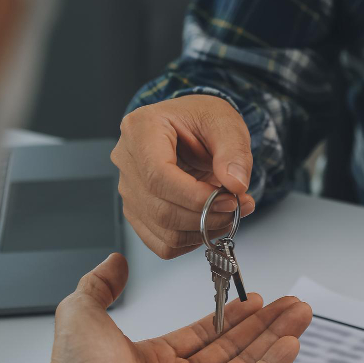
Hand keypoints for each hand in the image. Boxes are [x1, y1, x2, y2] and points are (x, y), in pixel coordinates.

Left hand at [51, 253, 311, 362]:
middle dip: (265, 323)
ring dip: (276, 338)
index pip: (204, 333)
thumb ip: (100, 285)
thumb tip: (114, 262)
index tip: (256, 300)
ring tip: (301, 316)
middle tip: (292, 305)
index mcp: (153, 357)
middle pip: (233, 345)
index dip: (232, 316)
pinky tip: (291, 344)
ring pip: (246, 361)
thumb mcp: (81, 311)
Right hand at [112, 95, 256, 258]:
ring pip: (163, 231)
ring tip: (229, 212)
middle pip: (160, 209)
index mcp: (140, 129)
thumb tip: (235, 185)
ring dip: (203, 230)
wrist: (191, 128)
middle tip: (238, 206)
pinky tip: (209, 222)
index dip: (196, 197)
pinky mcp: (138, 212)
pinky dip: (192, 240)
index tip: (229, 199)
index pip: (158, 176)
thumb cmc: (201, 119)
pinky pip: (162, 243)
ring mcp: (129, 190)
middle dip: (206, 217)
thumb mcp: (224, 122)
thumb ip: (233, 151)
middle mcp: (126, 161)